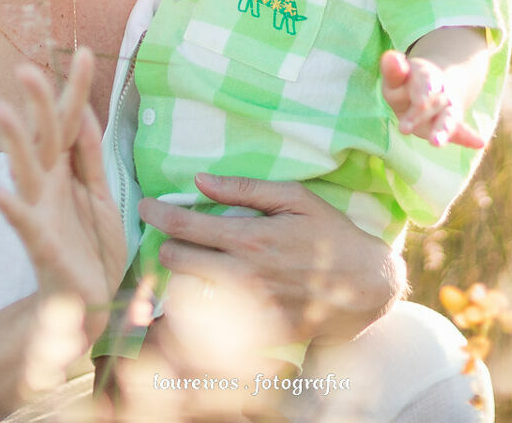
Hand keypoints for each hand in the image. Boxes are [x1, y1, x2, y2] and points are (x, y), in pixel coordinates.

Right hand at [0, 48, 127, 348]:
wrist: (92, 302)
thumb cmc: (92, 246)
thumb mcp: (101, 195)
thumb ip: (91, 156)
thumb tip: (85, 111)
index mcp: (67, 171)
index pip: (72, 121)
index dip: (77, 87)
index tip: (81, 51)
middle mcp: (50, 184)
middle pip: (45, 135)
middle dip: (39, 102)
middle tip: (28, 67)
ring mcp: (41, 210)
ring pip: (25, 168)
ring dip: (12, 140)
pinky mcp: (39, 242)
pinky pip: (20, 220)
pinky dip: (3, 204)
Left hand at [138, 173, 401, 344]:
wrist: (366, 286)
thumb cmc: (331, 235)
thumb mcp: (296, 198)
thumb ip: (245, 188)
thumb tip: (201, 179)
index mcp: (251, 237)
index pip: (185, 225)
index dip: (157, 213)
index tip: (145, 205)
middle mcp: (244, 274)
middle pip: (177, 261)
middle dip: (167, 245)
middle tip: (175, 237)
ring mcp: (249, 308)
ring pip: (189, 294)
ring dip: (183, 278)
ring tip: (195, 264)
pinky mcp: (256, 331)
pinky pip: (213, 320)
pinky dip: (206, 304)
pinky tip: (216, 291)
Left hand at [380, 50, 485, 148]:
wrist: (431, 88)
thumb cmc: (406, 85)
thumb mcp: (396, 78)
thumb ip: (393, 71)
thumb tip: (390, 58)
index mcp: (426, 77)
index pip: (425, 82)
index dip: (424, 92)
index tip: (420, 102)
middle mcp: (441, 93)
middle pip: (434, 103)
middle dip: (419, 115)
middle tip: (404, 129)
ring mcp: (448, 109)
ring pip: (447, 119)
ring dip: (442, 130)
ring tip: (435, 142)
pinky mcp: (451, 125)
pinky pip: (461, 132)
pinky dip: (469, 138)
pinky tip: (479, 143)